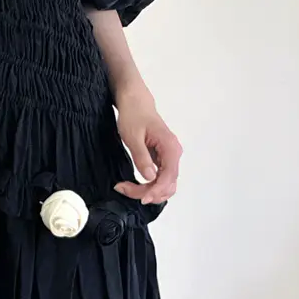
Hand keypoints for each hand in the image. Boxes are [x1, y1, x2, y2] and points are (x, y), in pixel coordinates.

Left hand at [114, 87, 182, 204]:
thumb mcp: (133, 136)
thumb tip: (150, 177)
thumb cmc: (134, 114)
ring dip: (148, 191)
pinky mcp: (162, 159)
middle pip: (168, 185)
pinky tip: (134, 184)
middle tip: (124, 189)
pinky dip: (149, 185)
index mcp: (170, 147)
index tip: (140, 197)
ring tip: (127, 188)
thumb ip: (142, 157)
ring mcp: (169, 157)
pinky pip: (160, 178)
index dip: (155, 191)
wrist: (135, 101)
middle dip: (148, 193)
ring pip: (165, 184)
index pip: (168, 178)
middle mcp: (174, 154)